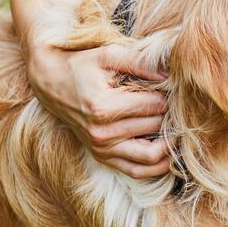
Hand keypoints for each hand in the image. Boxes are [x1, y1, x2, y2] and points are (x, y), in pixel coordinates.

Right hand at [27, 42, 169, 178]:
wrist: (50, 82)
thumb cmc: (82, 65)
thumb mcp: (109, 55)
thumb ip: (141, 63)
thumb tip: (172, 75)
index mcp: (103, 108)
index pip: (156, 105)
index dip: (170, 93)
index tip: (171, 85)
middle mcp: (102, 134)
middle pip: (157, 127)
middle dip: (171, 113)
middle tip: (177, 102)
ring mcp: (101, 149)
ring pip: (152, 156)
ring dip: (170, 141)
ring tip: (176, 123)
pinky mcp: (102, 157)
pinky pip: (137, 171)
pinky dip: (158, 164)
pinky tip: (168, 147)